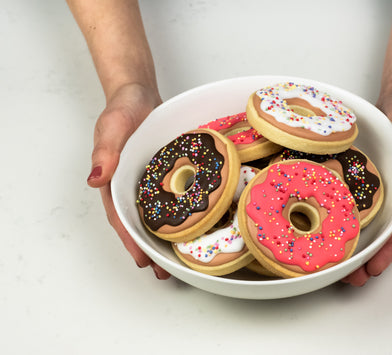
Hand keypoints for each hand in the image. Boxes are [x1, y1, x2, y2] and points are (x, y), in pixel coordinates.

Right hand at [86, 83, 170, 279]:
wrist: (139, 94)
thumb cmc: (122, 109)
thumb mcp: (112, 126)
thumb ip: (105, 151)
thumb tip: (95, 178)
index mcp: (114, 180)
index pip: (121, 216)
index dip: (131, 239)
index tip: (143, 259)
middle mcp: (132, 185)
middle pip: (139, 222)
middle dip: (150, 247)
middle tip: (164, 271)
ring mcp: (149, 181)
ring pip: (157, 214)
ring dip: (165, 235)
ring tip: (179, 258)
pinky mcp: (165, 173)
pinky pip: (172, 196)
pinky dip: (179, 212)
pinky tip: (193, 224)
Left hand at [342, 91, 391, 285]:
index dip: (388, 251)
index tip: (373, 270)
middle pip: (380, 233)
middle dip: (365, 258)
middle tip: (347, 279)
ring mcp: (375, 190)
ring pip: (363, 222)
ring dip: (349, 244)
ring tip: (331, 265)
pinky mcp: (359, 180)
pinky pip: (348, 202)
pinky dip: (337, 218)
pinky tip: (321, 228)